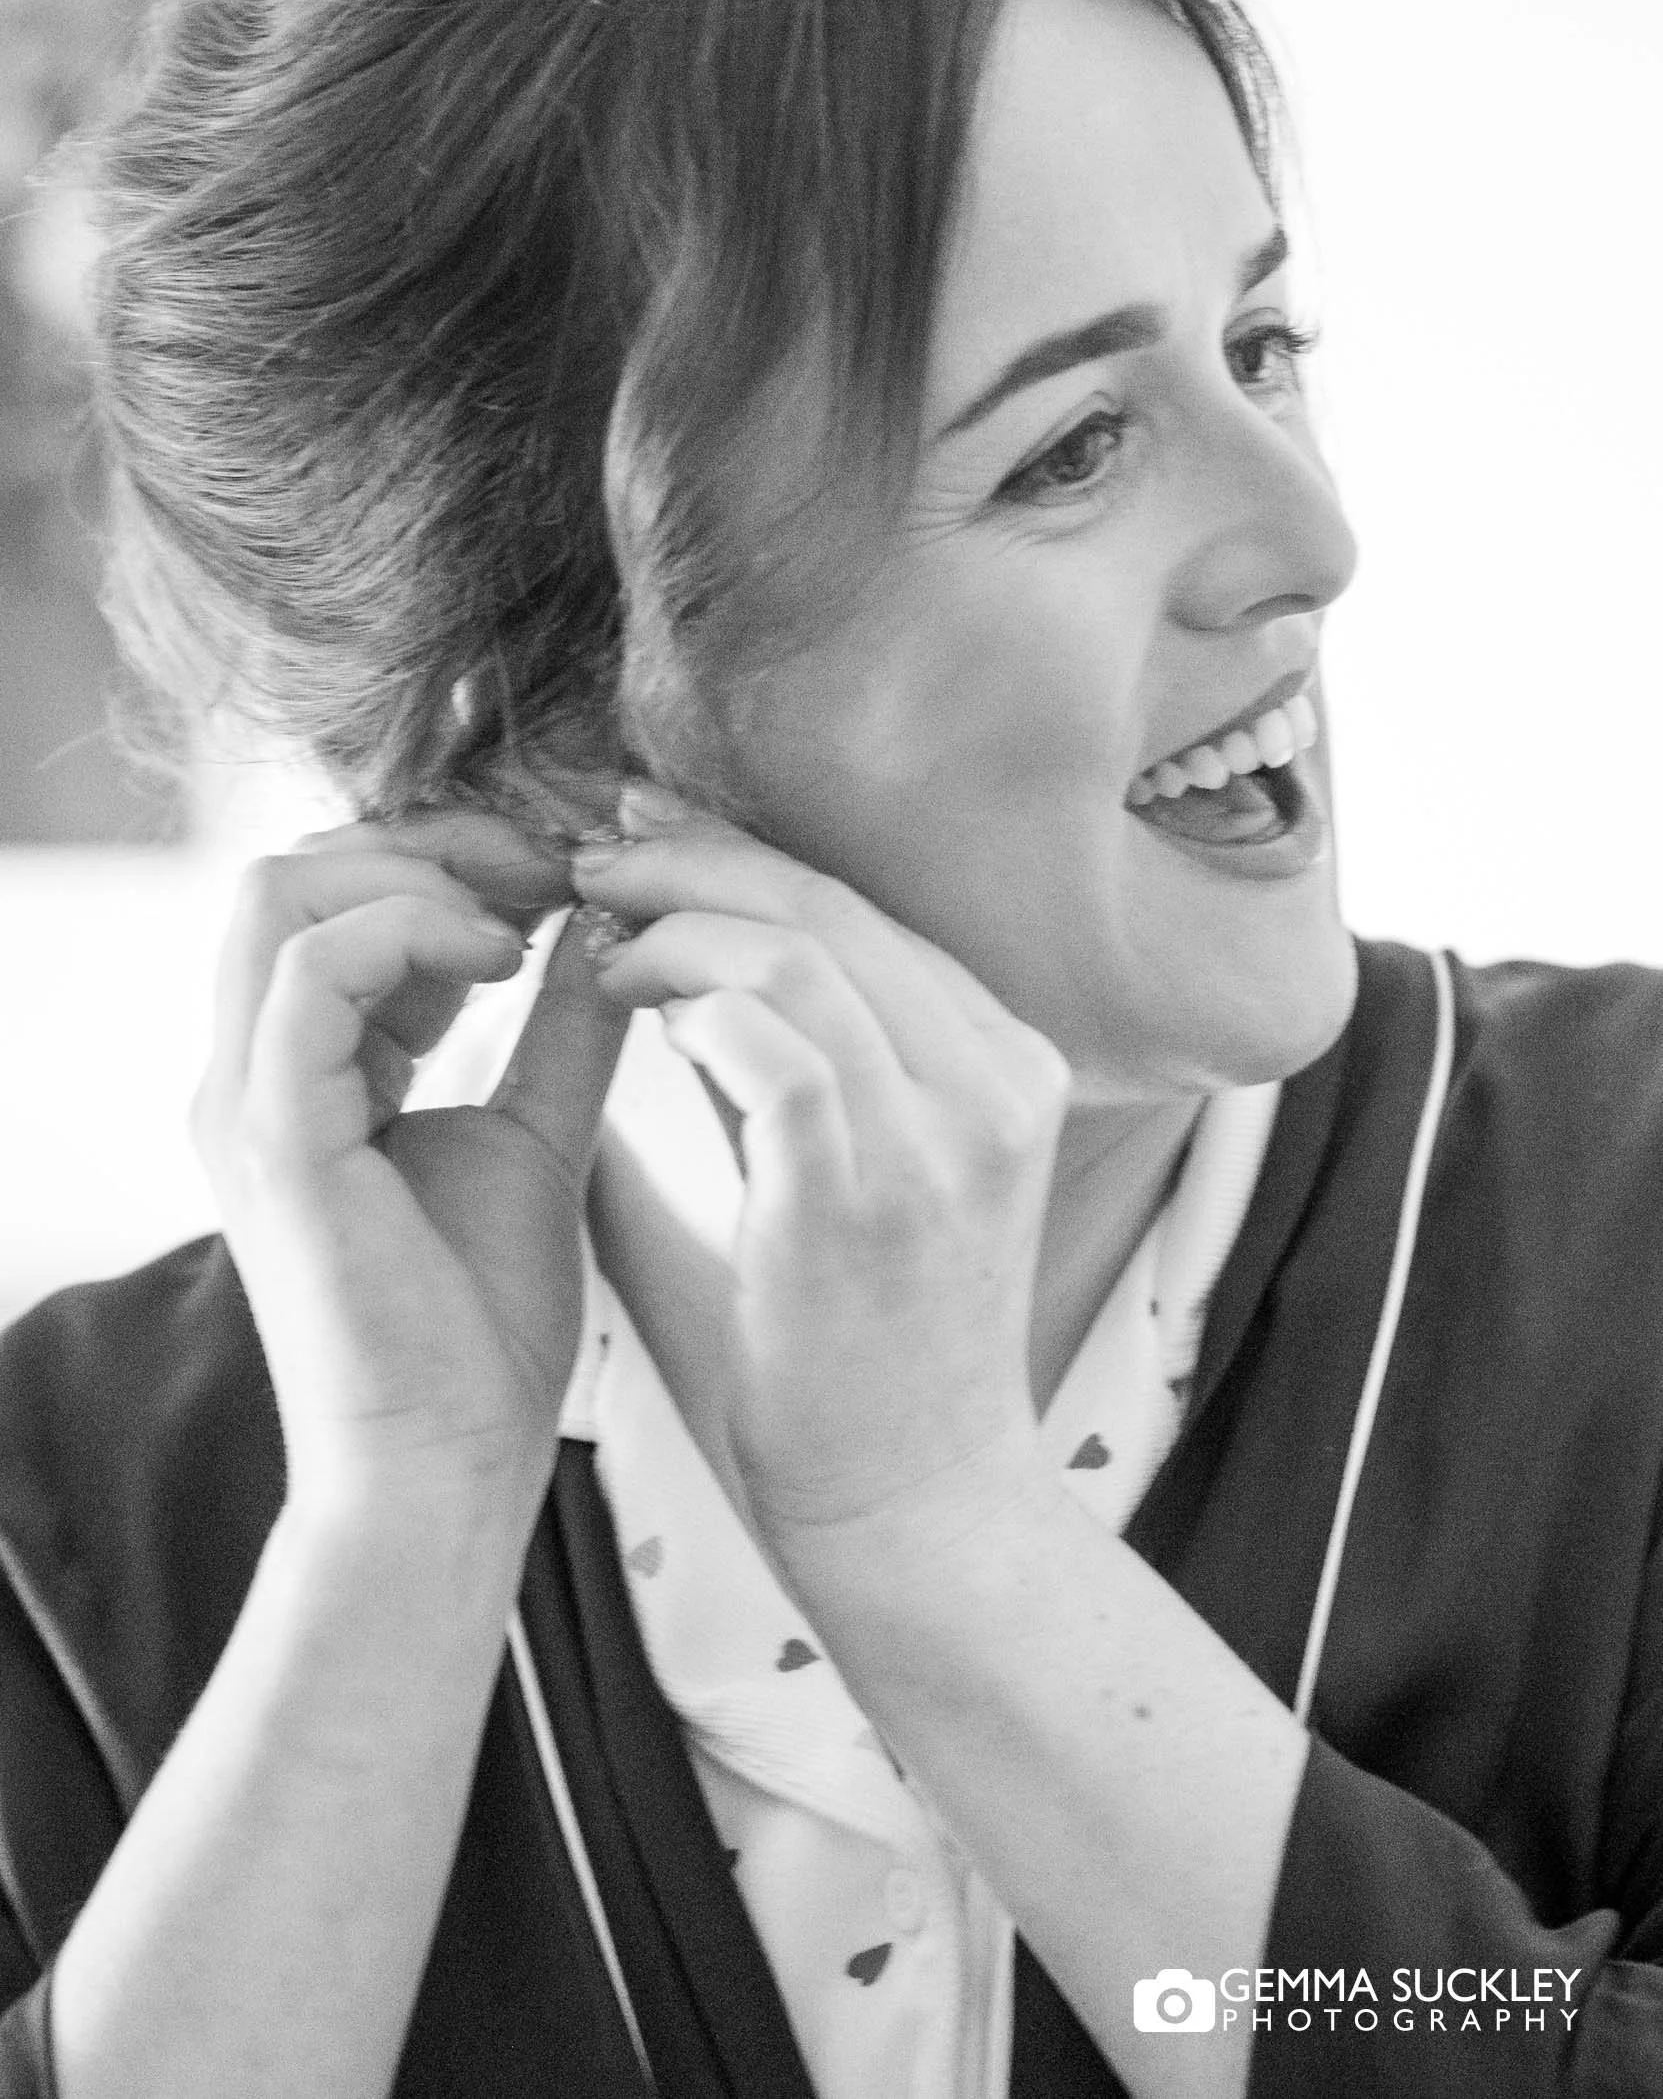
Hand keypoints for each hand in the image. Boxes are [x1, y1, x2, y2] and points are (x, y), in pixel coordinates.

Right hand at [191, 813, 628, 1523]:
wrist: (452, 1467)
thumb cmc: (483, 1328)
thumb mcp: (539, 1134)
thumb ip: (558, 1028)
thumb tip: (601, 923)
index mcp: (307, 1070)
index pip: (339, 896)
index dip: (452, 858)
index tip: (564, 871)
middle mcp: (256, 1072)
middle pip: (298, 870)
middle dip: (433, 841)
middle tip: (549, 865)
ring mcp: (250, 1099)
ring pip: (283, 894)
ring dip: (420, 874)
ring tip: (525, 913)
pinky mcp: (274, 1135)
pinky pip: (309, 970)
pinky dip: (411, 933)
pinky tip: (503, 963)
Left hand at [572, 792, 1071, 1566]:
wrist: (913, 1507)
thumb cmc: (862, 1348)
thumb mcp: (859, 1176)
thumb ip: (787, 1071)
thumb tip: (672, 971)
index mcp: (1004, 1063)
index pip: (867, 911)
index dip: (745, 858)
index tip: (650, 838)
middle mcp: (996, 1080)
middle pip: (832, 905)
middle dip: (695, 860)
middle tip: (596, 852)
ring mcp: (945, 1136)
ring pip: (798, 952)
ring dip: (674, 923)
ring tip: (596, 932)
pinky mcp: (869, 1195)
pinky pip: (773, 1047)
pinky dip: (688, 1001)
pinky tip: (627, 1003)